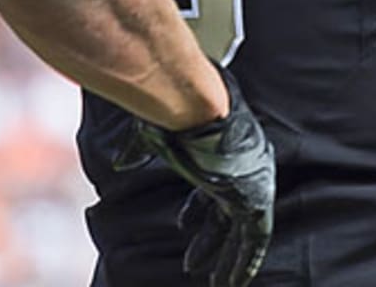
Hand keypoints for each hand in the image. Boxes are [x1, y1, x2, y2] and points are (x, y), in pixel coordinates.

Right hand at [113, 66, 274, 286]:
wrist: (200, 106)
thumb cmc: (177, 115)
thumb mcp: (151, 136)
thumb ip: (137, 150)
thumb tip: (120, 163)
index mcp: (215, 158)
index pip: (209, 192)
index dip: (196, 212)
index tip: (182, 227)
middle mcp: (236, 175)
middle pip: (225, 217)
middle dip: (210, 243)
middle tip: (194, 265)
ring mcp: (248, 188)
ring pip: (241, 234)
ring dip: (227, 260)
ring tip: (217, 284)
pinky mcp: (255, 201)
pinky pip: (255, 241)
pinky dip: (245, 262)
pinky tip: (234, 281)